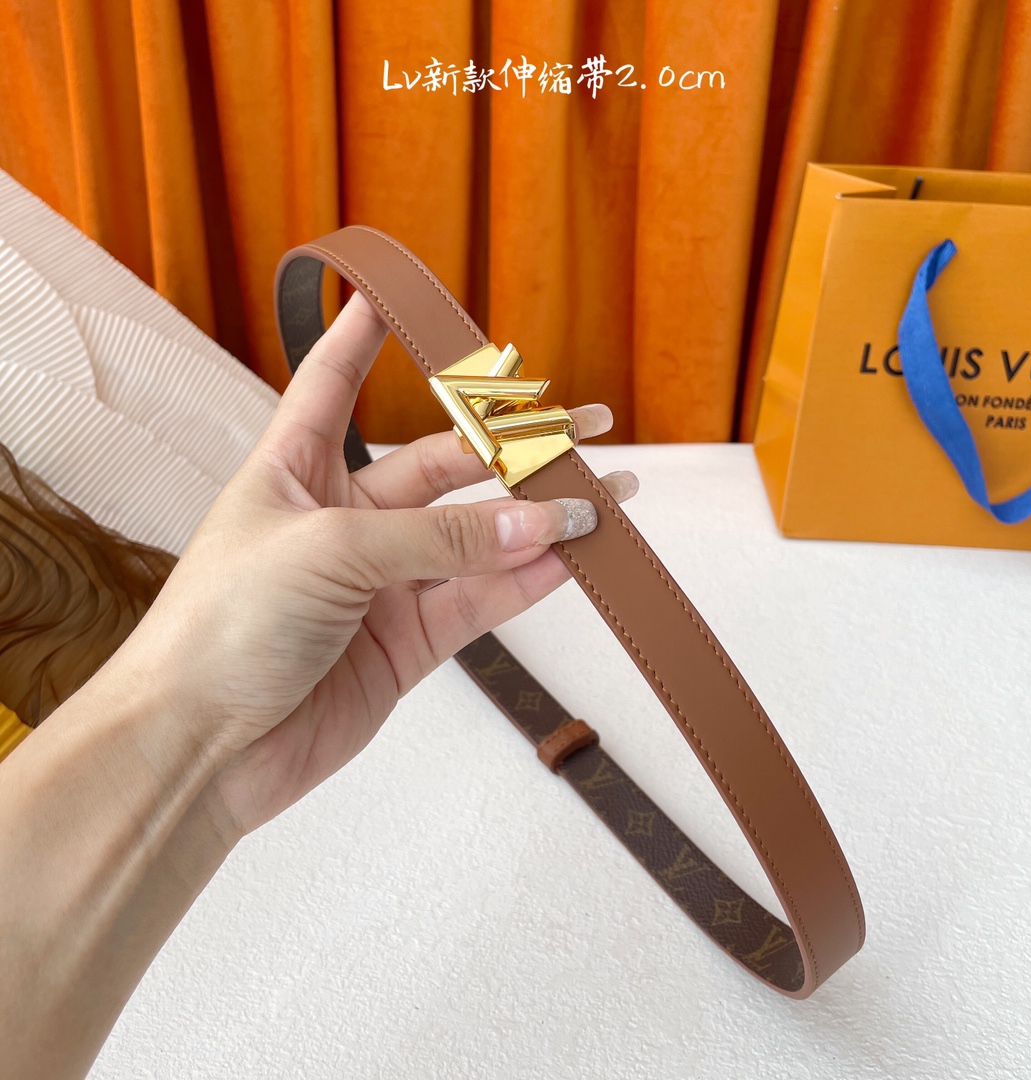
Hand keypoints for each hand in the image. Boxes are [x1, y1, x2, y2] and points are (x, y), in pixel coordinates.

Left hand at [119, 293, 635, 835]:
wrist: (201, 748)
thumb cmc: (222, 629)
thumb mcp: (329, 552)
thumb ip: (438, 539)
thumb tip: (537, 523)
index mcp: (294, 473)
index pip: (331, 387)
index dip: (357, 340)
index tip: (386, 299)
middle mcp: (343, 522)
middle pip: (440, 468)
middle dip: (509, 448)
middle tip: (579, 430)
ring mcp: (380, 585)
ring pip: (475, 540)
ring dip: (538, 521)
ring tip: (605, 499)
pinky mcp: (407, 644)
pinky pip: (481, 601)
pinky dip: (528, 581)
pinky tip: (573, 559)